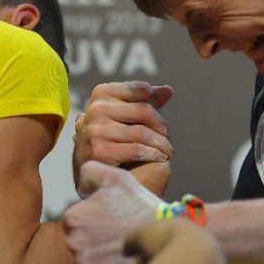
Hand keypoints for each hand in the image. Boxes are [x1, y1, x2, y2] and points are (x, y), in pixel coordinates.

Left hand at [63, 161, 163, 263]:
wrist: (167, 240)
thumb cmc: (143, 207)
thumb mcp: (118, 178)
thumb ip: (90, 172)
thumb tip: (81, 189)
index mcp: (74, 217)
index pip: (76, 223)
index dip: (96, 222)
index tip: (114, 223)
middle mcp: (73, 242)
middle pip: (79, 244)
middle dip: (95, 241)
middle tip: (120, 237)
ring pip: (85, 263)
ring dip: (100, 260)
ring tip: (124, 254)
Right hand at [72, 82, 173, 196]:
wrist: (94, 173)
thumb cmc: (115, 139)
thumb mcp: (129, 117)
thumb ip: (147, 102)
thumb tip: (168, 90)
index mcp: (102, 93)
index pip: (142, 90)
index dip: (157, 107)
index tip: (161, 122)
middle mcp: (95, 109)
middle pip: (144, 110)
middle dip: (161, 126)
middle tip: (167, 138)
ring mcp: (94, 130)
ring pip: (142, 132)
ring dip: (161, 144)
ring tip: (167, 151)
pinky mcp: (98, 151)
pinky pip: (136, 149)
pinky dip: (153, 154)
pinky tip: (160, 159)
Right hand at [125, 219, 224, 263]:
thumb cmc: (164, 244)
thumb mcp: (139, 236)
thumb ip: (131, 241)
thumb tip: (126, 250)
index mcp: (185, 227)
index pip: (166, 235)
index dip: (150, 245)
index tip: (140, 257)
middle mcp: (200, 242)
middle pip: (178, 253)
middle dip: (161, 261)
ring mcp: (210, 263)